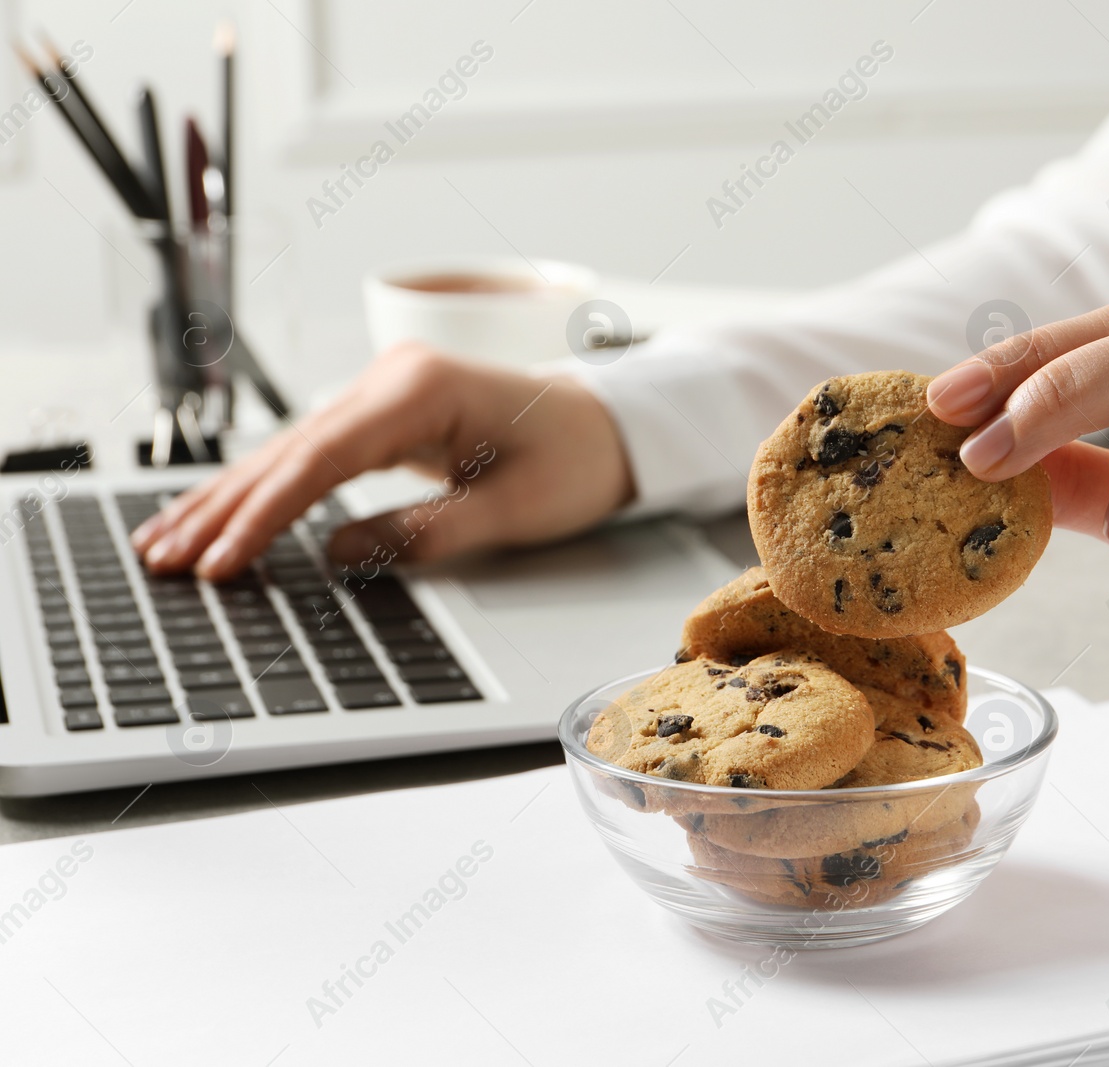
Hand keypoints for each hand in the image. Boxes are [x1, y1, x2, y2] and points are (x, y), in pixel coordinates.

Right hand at [132, 344, 633, 580]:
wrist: (610, 429)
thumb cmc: (575, 462)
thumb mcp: (513, 509)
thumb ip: (427, 531)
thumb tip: (335, 555)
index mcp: (421, 391)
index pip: (323, 457)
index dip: (267, 512)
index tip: (224, 559)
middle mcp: (390, 381)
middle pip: (288, 449)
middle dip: (222, 507)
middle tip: (163, 559)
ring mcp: (382, 394)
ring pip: (288, 452)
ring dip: (226, 499)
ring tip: (162, 543)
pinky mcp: (382, 416)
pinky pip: (310, 456)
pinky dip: (263, 490)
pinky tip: (217, 516)